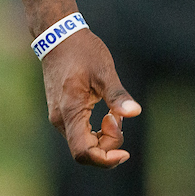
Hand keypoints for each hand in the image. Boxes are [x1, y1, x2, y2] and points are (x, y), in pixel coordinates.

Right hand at [41, 29, 140, 166]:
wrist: (59, 36)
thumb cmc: (82, 51)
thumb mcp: (103, 71)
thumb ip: (117, 95)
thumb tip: (135, 113)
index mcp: (70, 111)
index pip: (83, 152)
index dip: (105, 159)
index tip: (125, 152)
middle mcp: (60, 119)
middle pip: (85, 151)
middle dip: (108, 143)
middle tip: (118, 117)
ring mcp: (59, 117)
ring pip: (83, 143)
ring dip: (103, 136)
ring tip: (113, 112)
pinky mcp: (62, 112)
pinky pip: (80, 133)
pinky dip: (96, 130)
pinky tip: (106, 112)